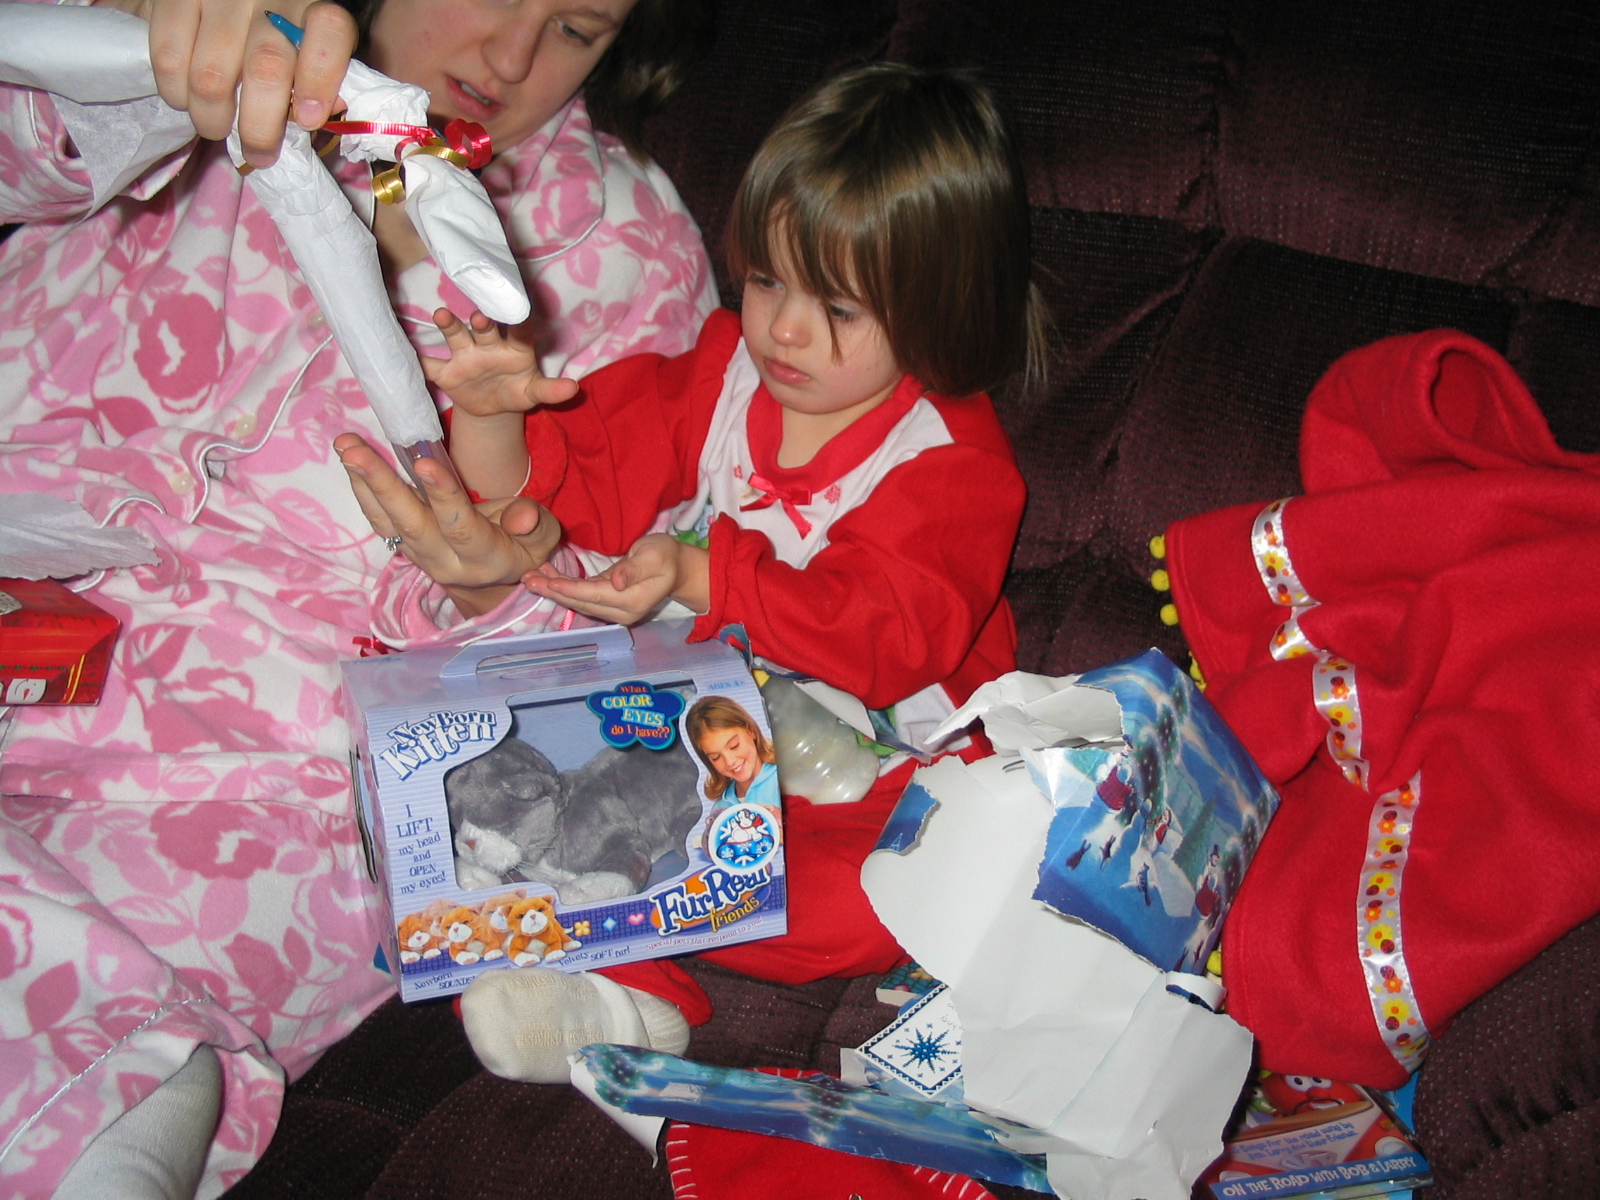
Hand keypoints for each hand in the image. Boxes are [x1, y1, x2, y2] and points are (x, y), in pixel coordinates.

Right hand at [94, 0, 357, 166]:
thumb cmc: (270, 34)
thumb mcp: (301, 49)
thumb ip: (313, 80)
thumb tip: (308, 117)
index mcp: (311, 6)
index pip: (329, 29)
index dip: (320, 79)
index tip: (309, 120)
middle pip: (266, 67)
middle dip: (260, 127)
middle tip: (258, 154)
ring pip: (211, 76)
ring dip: (212, 118)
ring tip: (215, 126)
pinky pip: (167, 59)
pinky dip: (175, 92)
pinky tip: (184, 96)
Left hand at [335, 433, 562, 616]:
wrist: (491, 581)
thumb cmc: (522, 548)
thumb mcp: (542, 539)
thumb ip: (535, 525)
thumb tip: (521, 517)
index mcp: (484, 559)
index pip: (460, 527)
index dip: (443, 495)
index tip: (424, 462)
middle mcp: (444, 561)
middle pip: (410, 524)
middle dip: (382, 485)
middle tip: (354, 451)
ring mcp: (418, 555)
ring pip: (387, 521)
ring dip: (362, 483)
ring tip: (344, 446)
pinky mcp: (403, 545)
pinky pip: (379, 519)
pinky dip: (362, 489)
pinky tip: (349, 458)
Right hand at [421, 309, 579, 418]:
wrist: (492, 407)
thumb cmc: (517, 390)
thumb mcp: (535, 393)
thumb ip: (552, 390)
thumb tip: (575, 389)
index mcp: (514, 347)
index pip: (519, 332)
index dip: (519, 324)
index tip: (520, 316)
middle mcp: (488, 345)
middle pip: (484, 329)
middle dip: (482, 321)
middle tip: (480, 316)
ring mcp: (465, 356)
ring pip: (456, 336)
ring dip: (449, 326)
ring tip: (442, 315)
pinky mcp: (447, 372)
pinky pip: (431, 366)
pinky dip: (419, 361)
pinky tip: (408, 355)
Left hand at [523, 533, 708, 625]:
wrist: (676, 567)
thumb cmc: (666, 556)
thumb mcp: (654, 557)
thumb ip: (634, 570)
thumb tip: (617, 582)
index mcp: (632, 602)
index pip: (594, 596)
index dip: (570, 590)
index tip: (547, 582)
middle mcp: (620, 612)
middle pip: (581, 602)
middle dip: (553, 591)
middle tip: (527, 579)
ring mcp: (613, 610)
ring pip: (578, 601)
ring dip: (554, 590)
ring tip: (530, 577)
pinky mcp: (607, 602)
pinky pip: (582, 596)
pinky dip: (563, 587)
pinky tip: (546, 576)